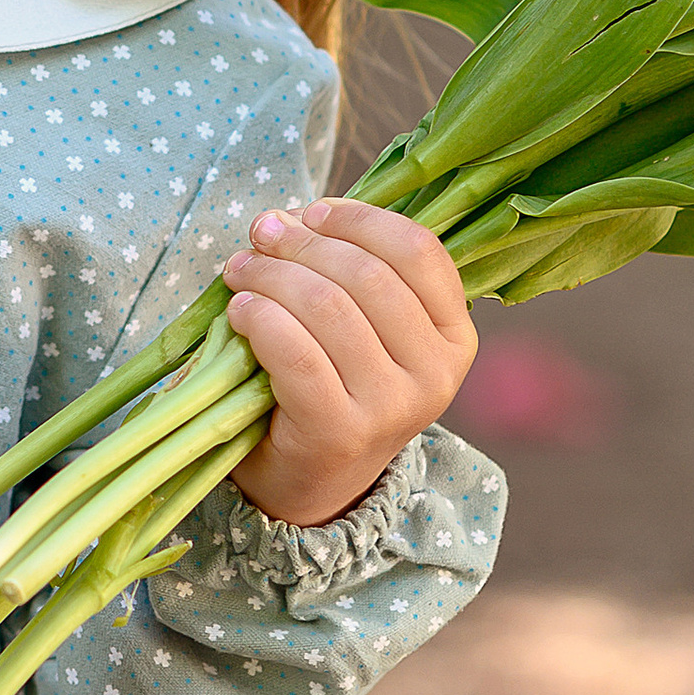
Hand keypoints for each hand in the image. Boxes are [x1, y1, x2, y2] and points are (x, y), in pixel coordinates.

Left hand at [219, 195, 477, 527]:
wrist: (310, 482)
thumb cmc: (334, 387)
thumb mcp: (366, 330)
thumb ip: (348, 272)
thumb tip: (291, 216)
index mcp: (454, 336)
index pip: (418, 251)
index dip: (359, 219)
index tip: (312, 212)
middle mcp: (435, 373)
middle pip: (366, 274)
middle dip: (301, 243)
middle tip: (260, 234)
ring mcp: (392, 407)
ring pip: (328, 307)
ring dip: (271, 275)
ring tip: (239, 269)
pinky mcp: (341, 432)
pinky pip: (297, 354)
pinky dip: (260, 319)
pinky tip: (239, 312)